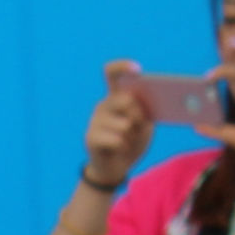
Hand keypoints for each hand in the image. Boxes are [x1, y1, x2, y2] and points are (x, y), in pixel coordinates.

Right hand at [84, 60, 153, 190]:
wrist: (116, 168)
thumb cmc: (133, 141)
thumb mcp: (144, 124)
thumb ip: (143, 111)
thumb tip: (140, 107)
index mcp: (116, 96)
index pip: (112, 73)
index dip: (122, 67)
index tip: (137, 69)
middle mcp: (103, 105)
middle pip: (126, 100)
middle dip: (139, 115)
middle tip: (138, 126)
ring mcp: (94, 121)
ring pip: (124, 124)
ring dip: (132, 136)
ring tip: (128, 141)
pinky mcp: (90, 137)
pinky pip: (117, 140)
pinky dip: (125, 147)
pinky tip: (120, 150)